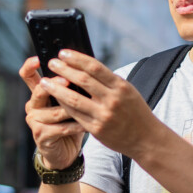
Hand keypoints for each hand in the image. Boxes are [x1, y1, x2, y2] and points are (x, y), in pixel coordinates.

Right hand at [18, 57, 84, 169]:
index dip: (30, 65)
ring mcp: (34, 121)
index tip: (41, 58)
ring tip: (87, 106)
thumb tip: (84, 66)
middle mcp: (33, 105)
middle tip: (68, 80)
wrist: (66, 151)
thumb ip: (71, 86)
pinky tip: (86, 125)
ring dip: (71, 109)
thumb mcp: (70, 101)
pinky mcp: (41, 136)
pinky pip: (60, 128)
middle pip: (39, 90)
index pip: (27, 75)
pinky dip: (75, 126)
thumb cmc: (70, 122)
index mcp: (38, 93)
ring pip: (53, 111)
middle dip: (55, 85)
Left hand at [30, 50, 161, 158]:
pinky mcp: (96, 129)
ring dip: (57, 88)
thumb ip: (108, 81)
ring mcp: (103, 116)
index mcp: (121, 86)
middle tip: (51, 63)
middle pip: (83, 80)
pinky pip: (75, 115)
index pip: (95, 67)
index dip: (76, 58)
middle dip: (64, 69)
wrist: (146, 139)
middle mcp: (112, 100)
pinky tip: (56, 98)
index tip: (63, 53)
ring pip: (74, 99)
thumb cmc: (135, 112)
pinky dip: (64, 105)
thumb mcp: (127, 91)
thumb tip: (85, 66)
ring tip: (45, 82)